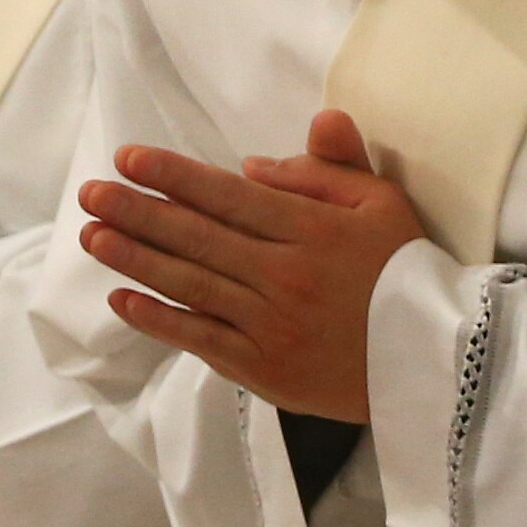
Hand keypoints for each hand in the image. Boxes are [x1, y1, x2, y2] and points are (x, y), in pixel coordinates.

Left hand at [75, 110, 427, 423]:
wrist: (435, 362)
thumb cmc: (407, 272)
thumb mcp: (383, 204)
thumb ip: (327, 169)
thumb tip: (255, 159)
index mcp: (311, 230)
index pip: (228, 196)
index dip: (173, 176)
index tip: (128, 158)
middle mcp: (283, 276)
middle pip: (197, 238)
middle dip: (137, 212)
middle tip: (90, 192)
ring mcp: (269, 326)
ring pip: (190, 286)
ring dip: (135, 259)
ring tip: (92, 235)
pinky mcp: (263, 369)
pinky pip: (200, 339)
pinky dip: (157, 320)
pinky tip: (121, 298)